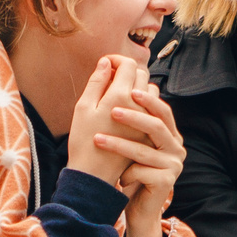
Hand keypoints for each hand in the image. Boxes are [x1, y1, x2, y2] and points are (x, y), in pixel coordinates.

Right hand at [64, 54, 141, 188]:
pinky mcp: (150, 132)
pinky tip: (128, 110)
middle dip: (127, 71)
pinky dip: (143, 103)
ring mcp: (147, 120)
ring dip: (137, 87)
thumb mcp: (83, 108)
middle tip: (110, 78)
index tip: (106, 65)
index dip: (117, 60)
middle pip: (142, 75)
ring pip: (150, 91)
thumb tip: (107, 62)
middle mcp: (139, 106)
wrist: (95, 176)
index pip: (129, 64)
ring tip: (119, 95)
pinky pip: (153, 109)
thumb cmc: (83, 141)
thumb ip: (97, 82)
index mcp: (121, 96)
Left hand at [95, 74, 183, 236]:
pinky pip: (142, 171)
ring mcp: (174, 165)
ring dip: (118, 144)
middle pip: (157, 125)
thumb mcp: (132, 144)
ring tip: (98, 140)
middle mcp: (176, 147)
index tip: (127, 88)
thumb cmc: (132, 172)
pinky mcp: (167, 182)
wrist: (139, 209)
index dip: (147, 98)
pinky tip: (118, 179)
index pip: (162, 110)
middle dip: (133, 116)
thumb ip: (134, 122)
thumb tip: (123, 86)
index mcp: (170, 134)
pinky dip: (126, 173)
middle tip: (112, 111)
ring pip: (144, 149)